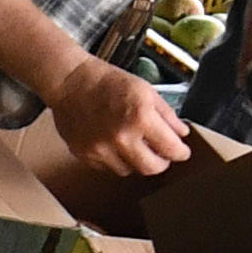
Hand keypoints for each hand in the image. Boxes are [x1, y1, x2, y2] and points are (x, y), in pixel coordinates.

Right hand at [41, 60, 191, 186]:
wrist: (70, 81)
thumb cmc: (107, 81)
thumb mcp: (146, 90)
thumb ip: (167, 115)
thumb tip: (181, 135)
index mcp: (140, 116)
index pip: (171, 149)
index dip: (180, 152)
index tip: (181, 151)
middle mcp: (121, 136)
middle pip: (151, 169)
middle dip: (160, 162)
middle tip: (161, 154)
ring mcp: (101, 149)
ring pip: (129, 171)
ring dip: (135, 161)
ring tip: (133, 144)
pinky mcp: (85, 155)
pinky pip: (107, 167)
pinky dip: (115, 159)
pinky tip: (112, 142)